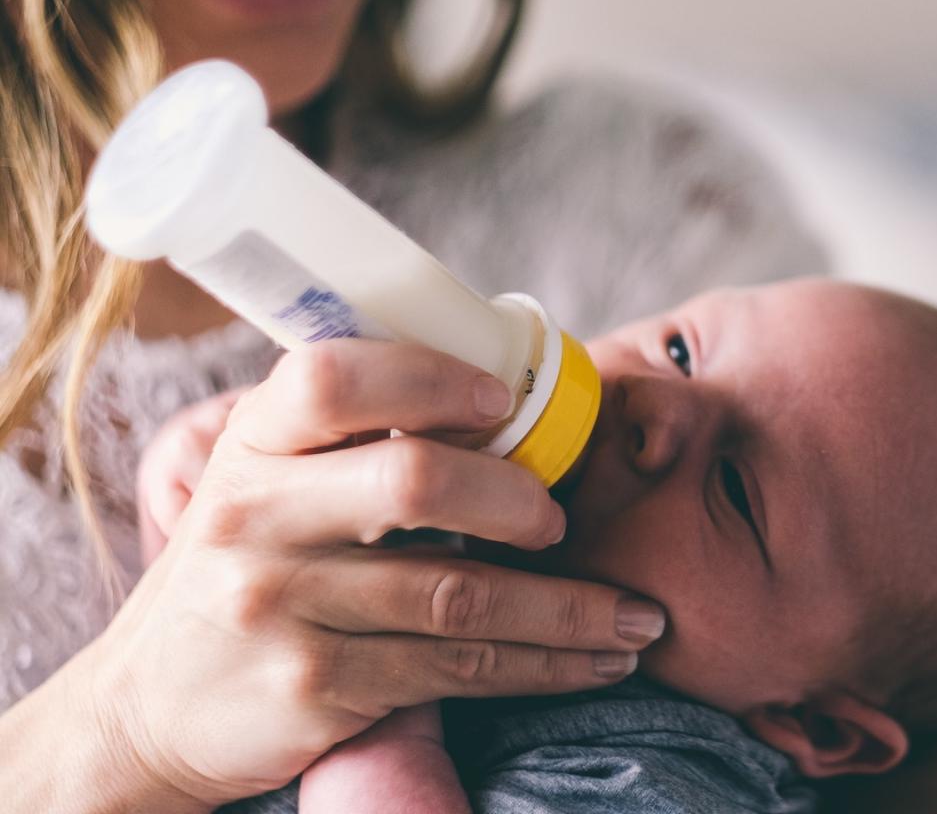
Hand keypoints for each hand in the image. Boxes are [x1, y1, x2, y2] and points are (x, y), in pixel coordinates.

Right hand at [77, 339, 664, 806]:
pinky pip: (458, 668)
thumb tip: (500, 399)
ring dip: (571, 608)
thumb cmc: (243, 572)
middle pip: (415, 482)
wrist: (147, 710)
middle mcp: (256, 517)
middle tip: (562, 520)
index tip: (503, 402)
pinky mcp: (317, 686)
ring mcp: (283, 606)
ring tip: (637, 616)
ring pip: (460, 593)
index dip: (432, 379)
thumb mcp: (264, 487)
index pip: (335, 378)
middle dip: (517, 500)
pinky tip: (595, 660)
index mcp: (253, 444)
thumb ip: (349, 442)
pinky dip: (544, 665)